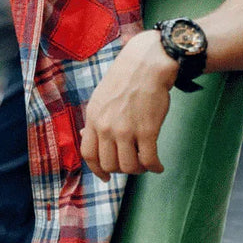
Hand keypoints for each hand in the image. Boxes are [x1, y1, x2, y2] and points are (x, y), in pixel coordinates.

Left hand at [79, 30, 177, 181]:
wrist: (145, 65)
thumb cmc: (125, 81)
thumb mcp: (100, 99)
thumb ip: (94, 120)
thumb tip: (84, 137)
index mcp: (93, 119)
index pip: (88, 154)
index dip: (97, 170)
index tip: (105, 177)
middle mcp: (106, 127)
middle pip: (109, 164)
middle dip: (121, 170)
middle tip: (132, 163)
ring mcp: (126, 130)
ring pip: (129, 167)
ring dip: (139, 169)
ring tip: (145, 163)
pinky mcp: (147, 130)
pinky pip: (149, 160)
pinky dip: (155, 168)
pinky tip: (159, 166)